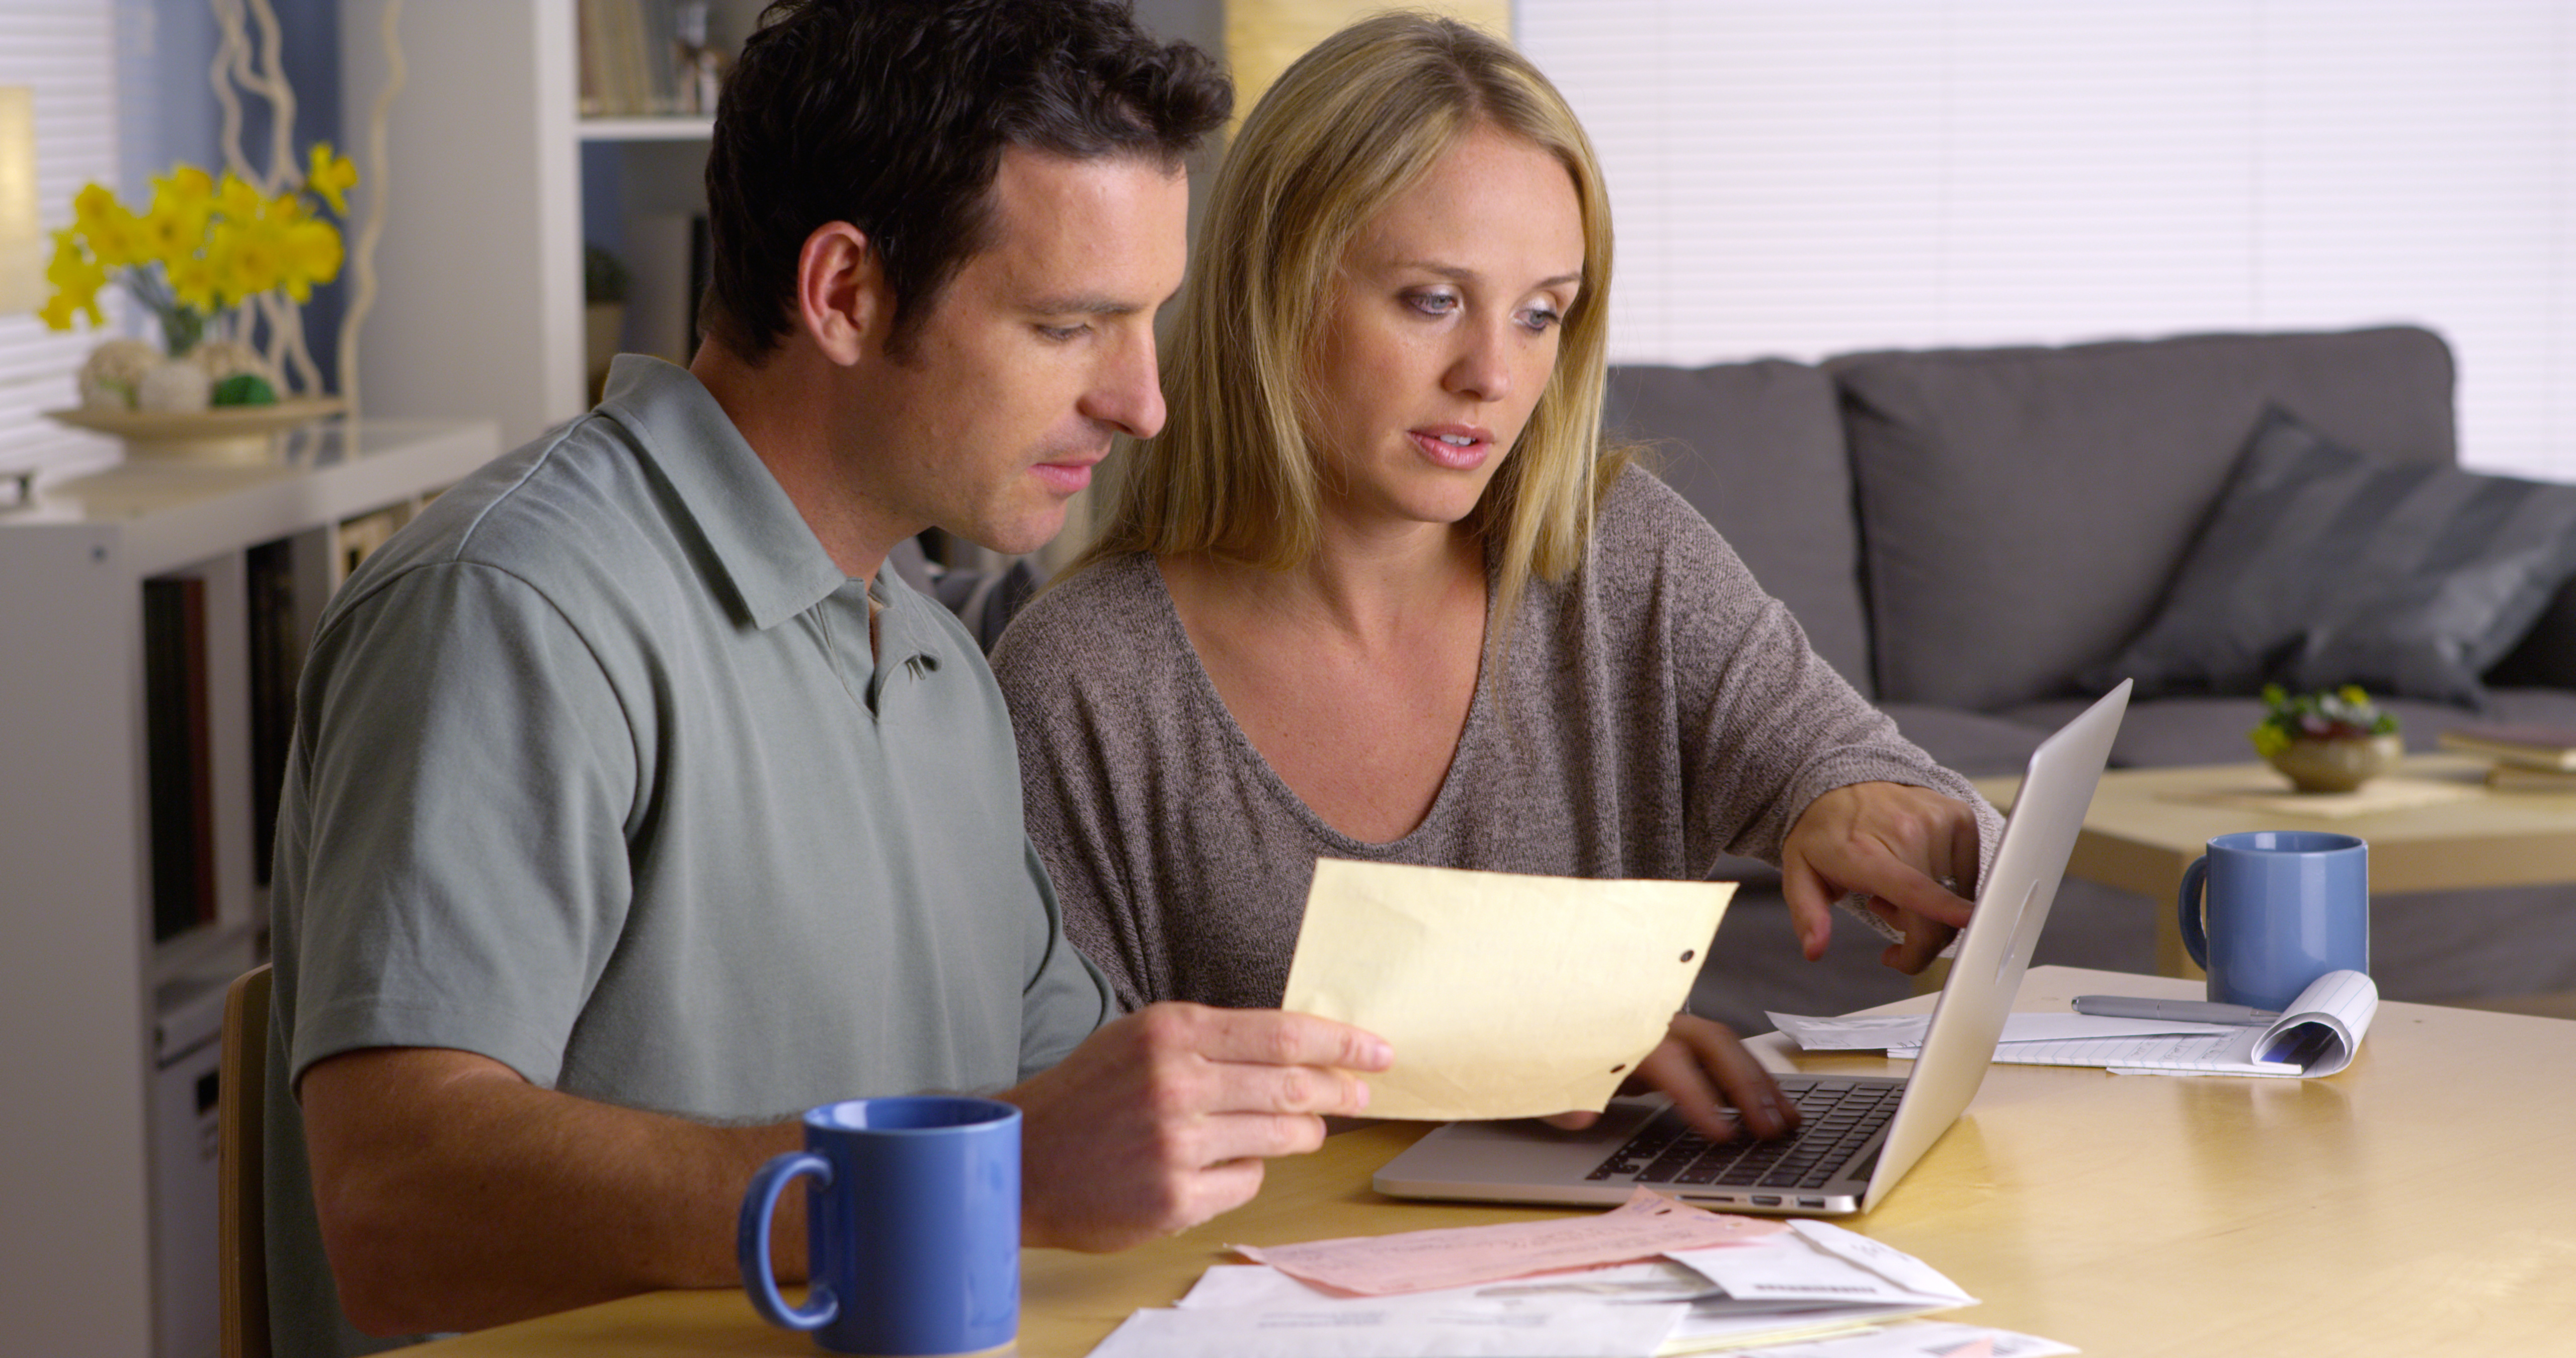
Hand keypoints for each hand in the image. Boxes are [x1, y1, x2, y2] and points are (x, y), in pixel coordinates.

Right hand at [1001, 1003, 1391, 1251]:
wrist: (1023, 1156)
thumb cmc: (1088, 1094)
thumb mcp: (1141, 1039)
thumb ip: (1212, 1039)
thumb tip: (1297, 1046)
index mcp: (1171, 1032)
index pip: (1283, 1032)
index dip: (1341, 1042)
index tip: (1376, 1051)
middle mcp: (1176, 1083)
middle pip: (1292, 1085)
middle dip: (1338, 1090)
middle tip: (1359, 1095)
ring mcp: (1177, 1144)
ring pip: (1279, 1138)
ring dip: (1303, 1133)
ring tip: (1303, 1129)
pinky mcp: (1174, 1197)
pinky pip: (1246, 1181)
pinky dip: (1248, 1171)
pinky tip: (1224, 1163)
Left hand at [1543, 1014, 1798, 1140]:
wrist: (1533, 1019)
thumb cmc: (1539, 1051)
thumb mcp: (1539, 1080)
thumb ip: (1559, 1098)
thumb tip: (1582, 1113)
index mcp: (1617, 1031)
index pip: (1669, 1062)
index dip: (1698, 1099)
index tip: (1723, 1134)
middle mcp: (1648, 1023)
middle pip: (1711, 1043)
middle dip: (1746, 1086)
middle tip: (1771, 1130)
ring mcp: (1665, 1029)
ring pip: (1724, 1045)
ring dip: (1758, 1082)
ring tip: (1788, 1122)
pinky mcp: (1673, 1042)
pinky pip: (1719, 1055)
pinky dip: (1747, 1077)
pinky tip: (1769, 1106)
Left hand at [1781, 782, 1981, 972]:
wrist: (1841, 783)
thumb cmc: (1824, 834)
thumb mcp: (1799, 876)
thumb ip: (1808, 915)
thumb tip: (1813, 951)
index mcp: (1865, 853)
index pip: (1909, 885)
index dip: (1939, 907)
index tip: (1965, 919)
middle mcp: (1907, 831)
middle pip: (1935, 914)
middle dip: (1917, 941)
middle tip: (1884, 914)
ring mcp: (1939, 821)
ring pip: (1957, 899)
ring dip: (1931, 913)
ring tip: (1895, 888)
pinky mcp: (1960, 817)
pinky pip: (1968, 876)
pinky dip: (1948, 889)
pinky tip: (1917, 873)